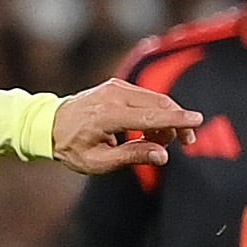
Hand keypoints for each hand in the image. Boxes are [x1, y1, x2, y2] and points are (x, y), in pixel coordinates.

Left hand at [50, 81, 200, 174]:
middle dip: (176, 122)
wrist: (48, 124)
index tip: (198, 121)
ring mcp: (115, 86)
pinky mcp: (117, 84)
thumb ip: (132, 156)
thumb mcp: (98, 162)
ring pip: (156, 99)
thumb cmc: (72, 147)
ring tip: (158, 140)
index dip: (176, 119)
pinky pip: (146, 97)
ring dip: (166, 118)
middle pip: (159, 104)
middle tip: (184, 142)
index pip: (149, 116)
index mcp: (106, 115)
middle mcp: (112, 95)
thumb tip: (163, 155)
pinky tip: (149, 129)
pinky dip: (155, 111)